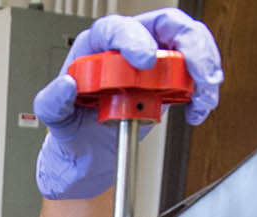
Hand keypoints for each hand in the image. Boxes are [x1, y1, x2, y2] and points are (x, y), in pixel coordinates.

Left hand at [34, 8, 223, 199]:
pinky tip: (197, 110)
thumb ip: (53, 100)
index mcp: (95, 47)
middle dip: (190, 45)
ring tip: (204, 97)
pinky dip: (203, 90)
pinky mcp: (167, 81)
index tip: (146, 60)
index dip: (134, 39)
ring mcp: (151, 61)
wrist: (88, 151)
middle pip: (166, 24)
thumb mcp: (52, 116)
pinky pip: (194, 73)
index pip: (117, 28)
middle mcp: (126, 47)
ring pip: (188, 43)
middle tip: (197, 73)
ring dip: (204, 67)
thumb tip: (66, 85)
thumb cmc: (71, 126)